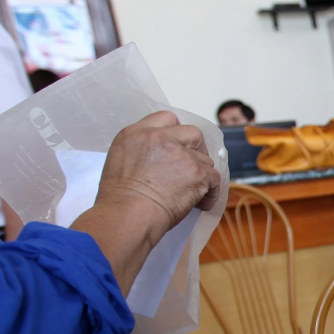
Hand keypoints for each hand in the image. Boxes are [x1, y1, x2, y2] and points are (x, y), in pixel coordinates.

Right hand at [97, 111, 221, 232]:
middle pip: (192, 133)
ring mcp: (180, 153)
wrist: (127, 214)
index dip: (177, 133)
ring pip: (204, 160)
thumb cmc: (119, 199)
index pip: (166, 118)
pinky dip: (211, 191)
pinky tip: (202, 203)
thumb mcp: (120, 161)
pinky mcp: (196, 171)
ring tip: (192, 193)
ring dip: (201, 175)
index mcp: (136, 133)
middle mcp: (159, 137)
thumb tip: (159, 161)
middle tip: (194, 167)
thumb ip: (142, 151)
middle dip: (198, 149)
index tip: (180, 147)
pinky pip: (214, 178)